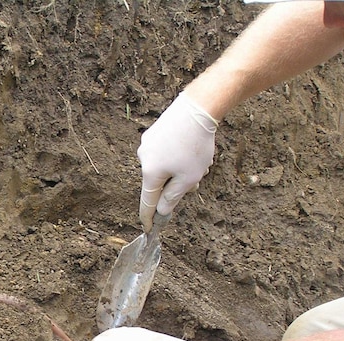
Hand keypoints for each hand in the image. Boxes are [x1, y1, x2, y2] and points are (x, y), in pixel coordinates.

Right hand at [137, 92, 218, 231]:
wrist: (197, 107)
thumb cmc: (194, 146)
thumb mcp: (188, 179)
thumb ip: (173, 197)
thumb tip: (162, 211)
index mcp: (150, 173)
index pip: (147, 202)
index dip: (149, 218)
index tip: (148, 229)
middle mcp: (143, 159)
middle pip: (158, 182)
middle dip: (176, 185)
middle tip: (198, 179)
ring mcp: (147, 144)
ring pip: (163, 166)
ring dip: (179, 169)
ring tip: (200, 159)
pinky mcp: (154, 132)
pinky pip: (164, 152)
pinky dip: (177, 155)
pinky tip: (192, 146)